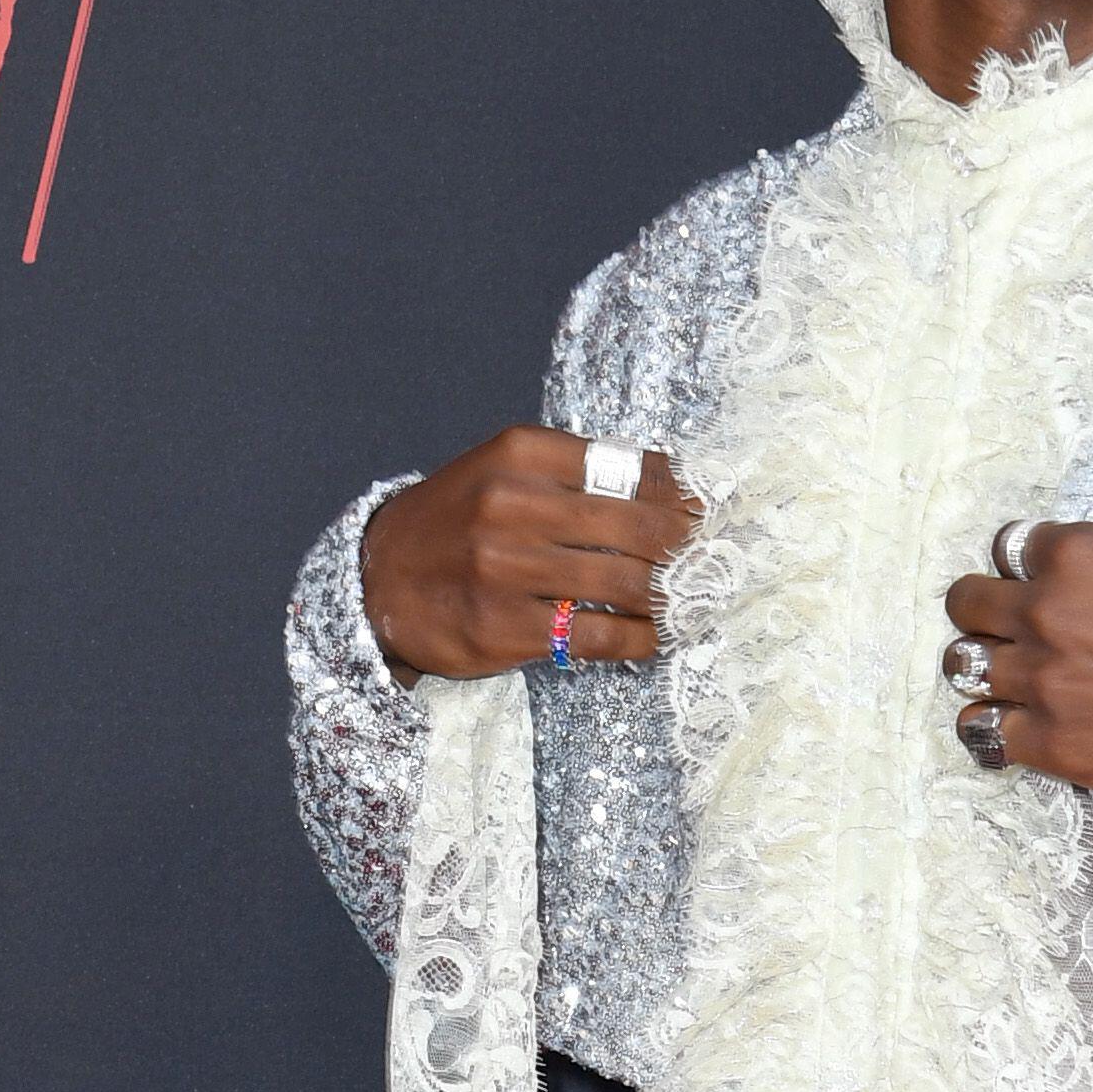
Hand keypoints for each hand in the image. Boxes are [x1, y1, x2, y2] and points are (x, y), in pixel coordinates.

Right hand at [361, 432, 700, 682]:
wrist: (378, 580)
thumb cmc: (457, 522)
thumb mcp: (505, 472)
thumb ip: (576, 473)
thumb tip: (672, 485)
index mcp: (520, 453)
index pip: (629, 468)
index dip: (681, 494)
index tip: (710, 511)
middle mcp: (512, 505)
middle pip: (637, 528)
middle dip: (687, 548)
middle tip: (714, 560)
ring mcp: (506, 569)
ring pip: (624, 583)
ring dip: (671, 595)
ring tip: (694, 598)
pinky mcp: (505, 627)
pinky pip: (598, 635)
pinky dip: (640, 638)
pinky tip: (656, 635)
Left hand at [938, 525, 1092, 798]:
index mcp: (1079, 556)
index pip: (1009, 545)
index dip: (1022, 564)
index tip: (1033, 579)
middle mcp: (1048, 612)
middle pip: (966, 601)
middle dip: (982, 608)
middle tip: (1002, 623)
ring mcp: (1043, 680)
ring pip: (962, 665)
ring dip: (982, 666)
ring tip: (1005, 676)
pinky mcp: (1049, 742)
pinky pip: (980, 732)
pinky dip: (988, 728)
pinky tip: (1005, 726)